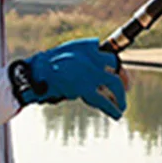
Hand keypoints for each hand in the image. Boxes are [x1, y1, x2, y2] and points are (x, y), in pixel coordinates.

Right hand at [9, 38, 126, 117]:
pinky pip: (104, 100)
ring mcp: (90, 72)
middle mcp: (91, 57)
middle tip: (126, 88)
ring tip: (121, 106)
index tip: (118, 72)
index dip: (115, 66)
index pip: (108, 55)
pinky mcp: (85, 88)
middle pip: (116, 68)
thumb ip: (82, 52)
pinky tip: (117, 114)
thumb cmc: (46, 64)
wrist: (34, 73)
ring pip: (114, 84)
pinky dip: (112, 108)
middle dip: (124, 79)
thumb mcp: (66, 51)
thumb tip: (96, 48)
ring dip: (120, 97)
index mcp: (87, 47)